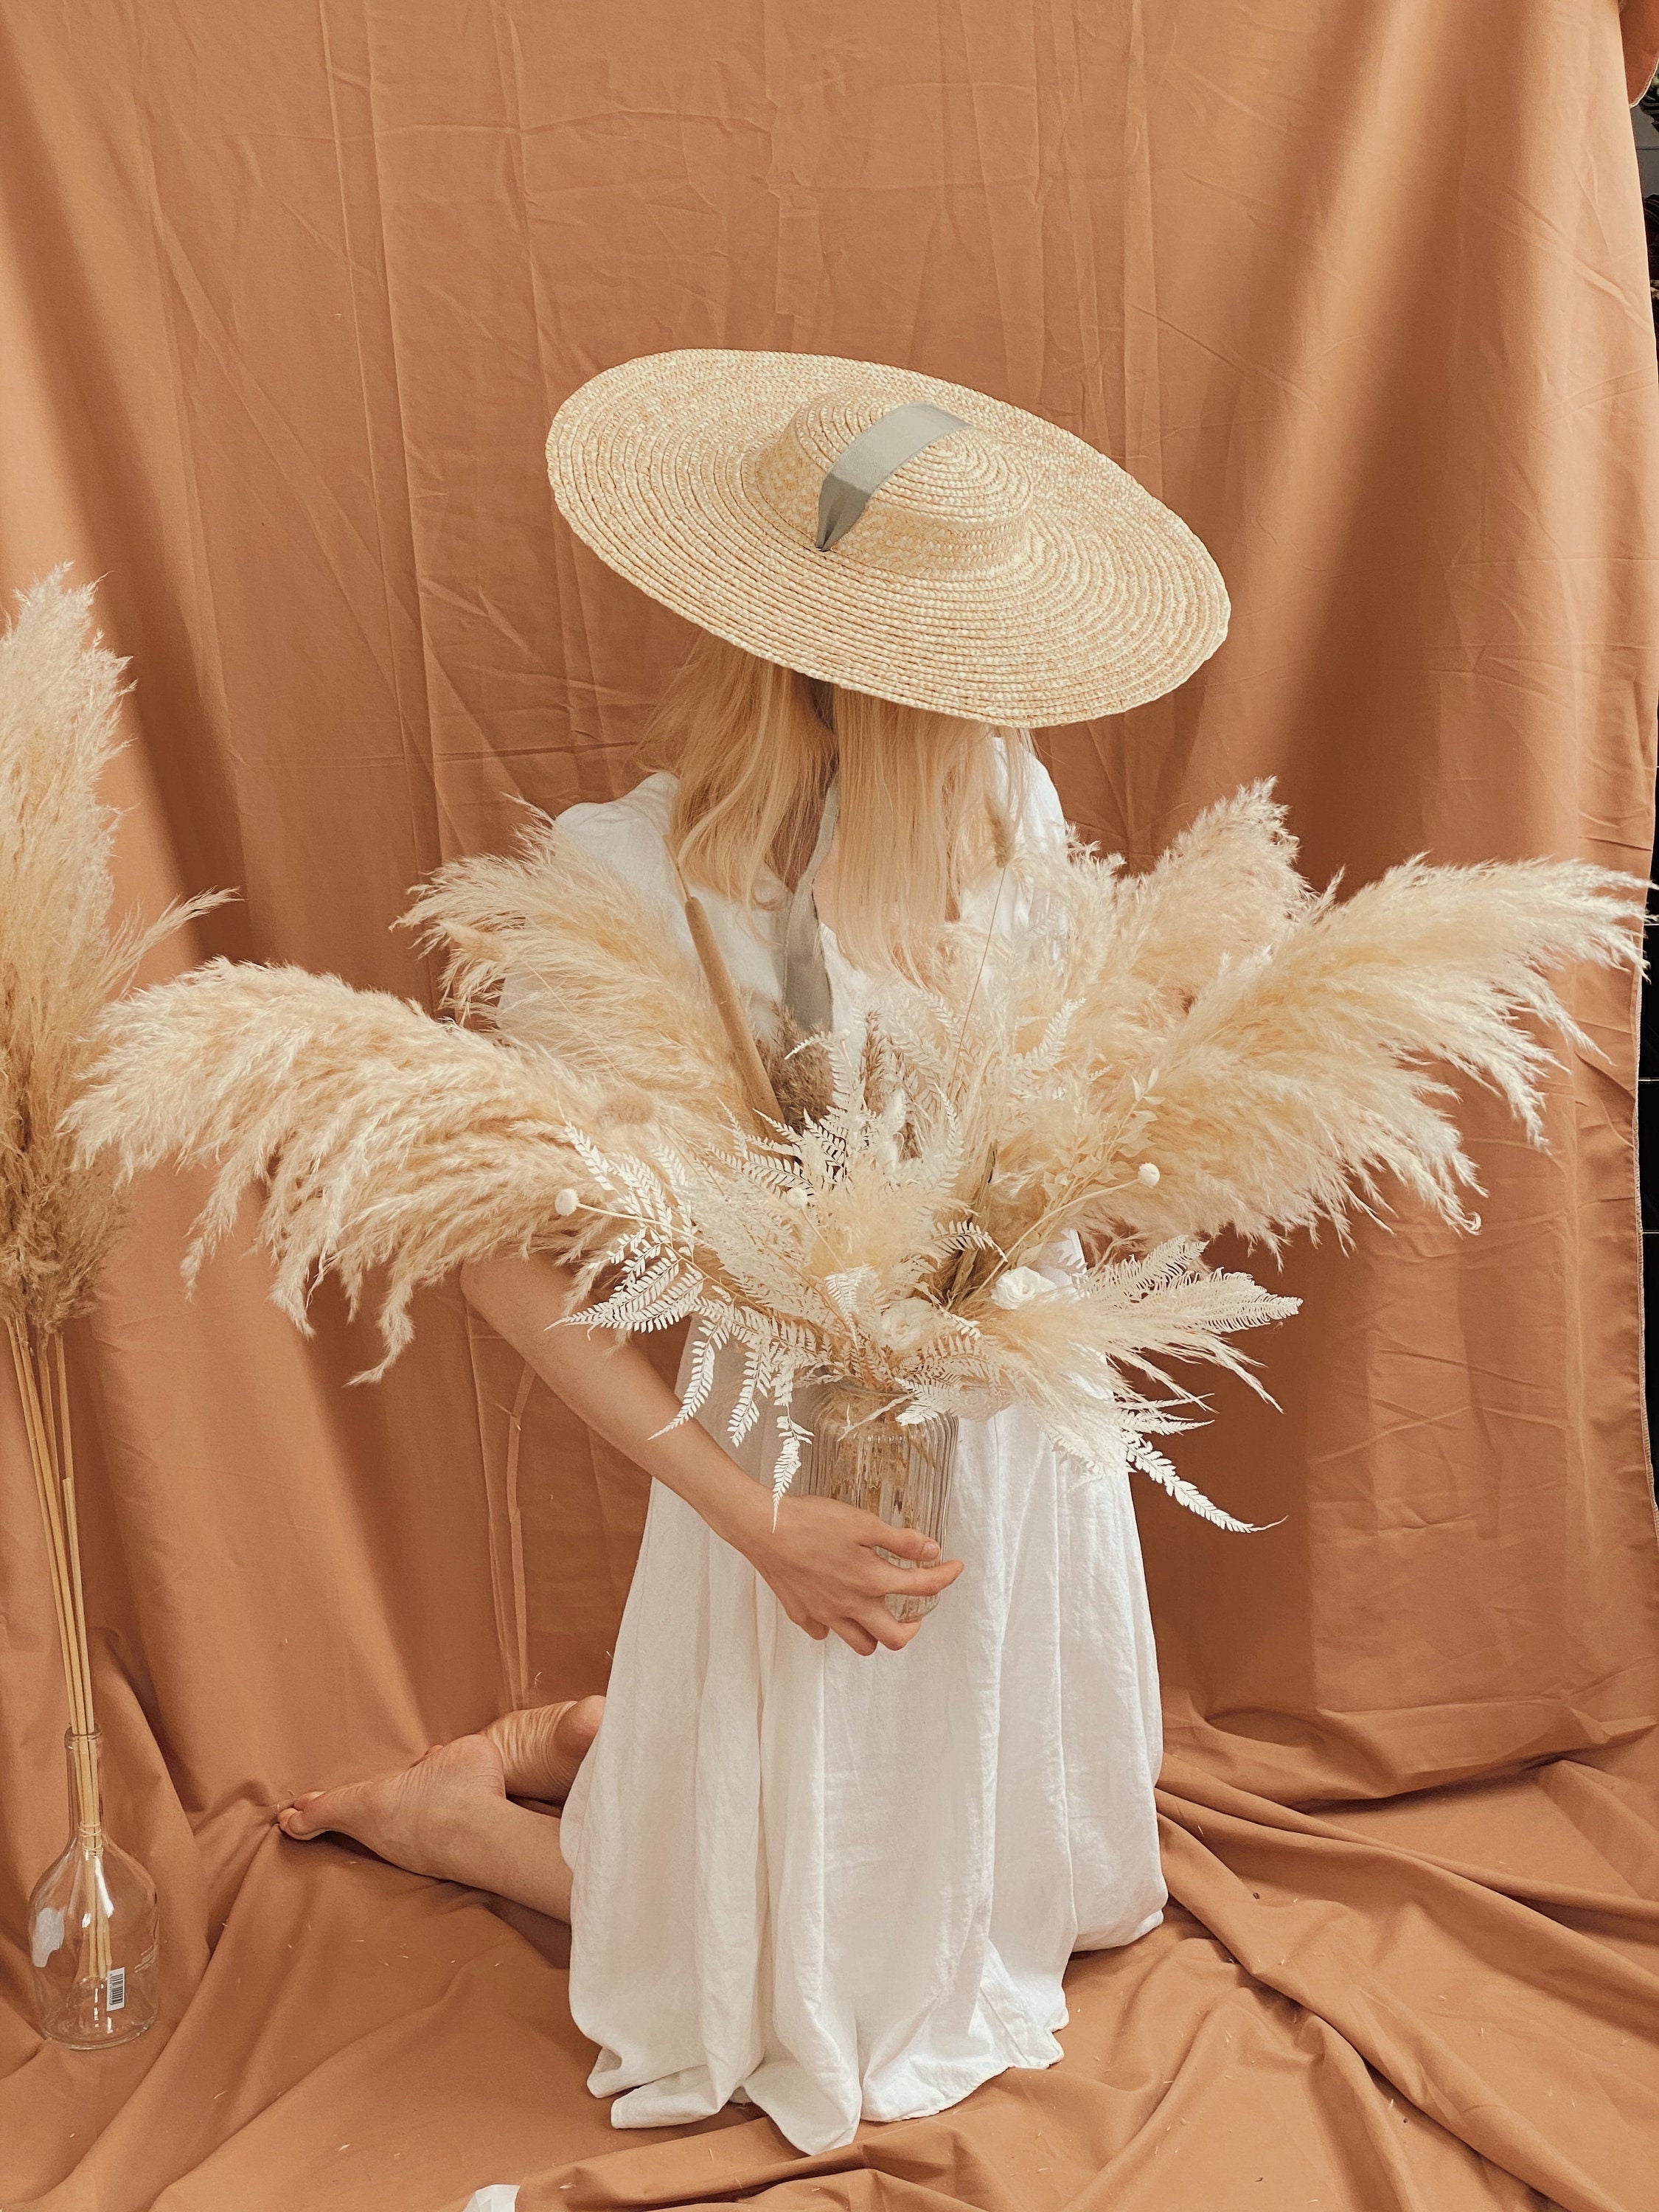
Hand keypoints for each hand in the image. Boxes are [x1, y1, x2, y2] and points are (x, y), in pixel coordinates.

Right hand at [739, 1492, 965, 1655]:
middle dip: (912, 1628)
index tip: (954, 1568)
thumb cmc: (811, 1521)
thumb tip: (932, 1551)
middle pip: (894, 1639)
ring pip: (860, 1644)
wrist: (762, 1528)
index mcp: (871, 1581)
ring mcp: (825, 1614)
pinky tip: (837, 1605)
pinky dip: (836, 1625)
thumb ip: (900, 1541)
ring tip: (877, 1612)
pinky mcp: (801, 1614)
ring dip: (875, 1633)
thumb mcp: (863, 1522)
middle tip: (914, 1612)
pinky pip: (825, 1633)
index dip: (945, 1577)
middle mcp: (851, 1605)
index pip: (922, 1588)